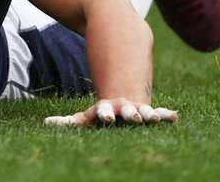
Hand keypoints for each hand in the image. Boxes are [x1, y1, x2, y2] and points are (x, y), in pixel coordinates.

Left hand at [44, 98, 177, 126]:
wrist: (122, 96)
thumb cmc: (102, 113)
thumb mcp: (86, 117)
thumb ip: (67, 121)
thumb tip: (45, 123)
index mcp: (107, 110)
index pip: (104, 112)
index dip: (105, 114)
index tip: (106, 117)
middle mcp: (124, 109)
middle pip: (127, 111)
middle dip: (130, 113)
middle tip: (134, 117)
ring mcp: (138, 110)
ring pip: (145, 112)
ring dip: (149, 114)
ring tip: (154, 117)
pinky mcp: (150, 112)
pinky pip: (161, 113)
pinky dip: (166, 115)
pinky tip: (174, 117)